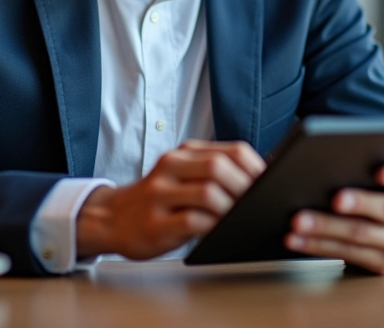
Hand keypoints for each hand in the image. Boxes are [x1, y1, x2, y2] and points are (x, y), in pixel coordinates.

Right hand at [76, 140, 265, 259]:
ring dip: (232, 208)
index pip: (232, 151)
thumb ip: (212, 173)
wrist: (112, 218)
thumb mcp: (182, 175)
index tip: (271, 183)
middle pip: (221, 167)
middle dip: (247, 187)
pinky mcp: (156, 223)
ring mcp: (161, 194)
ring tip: (242, 217)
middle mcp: (171, 166)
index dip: (257, 167)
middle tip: (259, 203)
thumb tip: (260, 181)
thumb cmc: (158, 199)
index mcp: (184, 153)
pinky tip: (220, 231)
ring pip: (208, 193)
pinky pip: (192, 221)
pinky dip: (213, 226)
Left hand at [284, 162, 383, 273]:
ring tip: (298, 221)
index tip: (379, 170)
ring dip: (325, 228)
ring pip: (360, 235)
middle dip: (358, 203)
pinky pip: (346, 254)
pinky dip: (316, 245)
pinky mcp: (382, 264)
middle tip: (333, 198)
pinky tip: (295, 238)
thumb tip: (329, 150)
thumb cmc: (381, 185)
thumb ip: (367, 160)